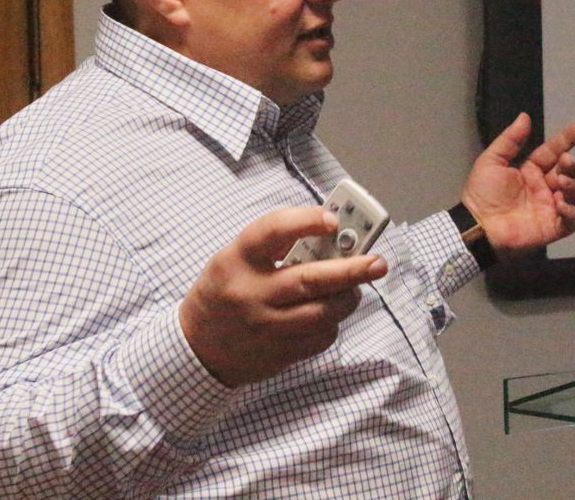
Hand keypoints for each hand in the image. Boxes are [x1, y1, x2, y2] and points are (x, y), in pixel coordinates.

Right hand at [178, 207, 387, 387]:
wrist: (196, 347)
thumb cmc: (224, 291)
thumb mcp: (236, 257)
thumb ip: (278, 243)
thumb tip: (329, 232)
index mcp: (238, 260)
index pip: (274, 231)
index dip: (307, 222)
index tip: (333, 220)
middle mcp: (251, 294)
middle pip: (311, 280)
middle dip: (352, 270)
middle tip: (378, 262)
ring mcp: (265, 327)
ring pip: (323, 313)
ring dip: (347, 298)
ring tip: (352, 288)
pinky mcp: (277, 354)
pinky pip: (319, 338)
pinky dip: (332, 323)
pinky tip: (326, 314)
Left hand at [461, 113, 574, 257]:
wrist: (477, 227)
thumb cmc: (482, 194)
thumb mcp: (492, 161)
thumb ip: (510, 139)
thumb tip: (525, 116)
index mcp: (530, 171)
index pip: (553, 151)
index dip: (568, 139)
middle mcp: (543, 188)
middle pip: (567, 172)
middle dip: (570, 165)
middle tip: (565, 162)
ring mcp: (549, 208)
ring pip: (573, 194)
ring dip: (572, 186)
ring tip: (561, 183)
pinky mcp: (552, 227)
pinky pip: (572, 220)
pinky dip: (571, 212)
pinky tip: (560, 204)